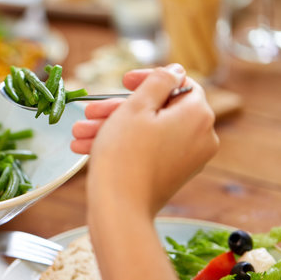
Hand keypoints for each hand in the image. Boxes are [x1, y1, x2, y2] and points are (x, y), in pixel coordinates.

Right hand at [72, 64, 218, 215]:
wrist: (120, 208)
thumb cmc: (125, 154)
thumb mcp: (136, 106)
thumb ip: (158, 81)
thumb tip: (176, 70)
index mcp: (198, 114)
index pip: (179, 83)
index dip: (148, 78)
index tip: (123, 81)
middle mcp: (201, 137)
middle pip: (158, 110)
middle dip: (118, 110)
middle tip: (89, 112)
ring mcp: (188, 159)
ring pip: (148, 131)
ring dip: (112, 129)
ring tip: (79, 134)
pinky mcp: (173, 175)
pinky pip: (149, 150)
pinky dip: (123, 145)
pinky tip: (89, 147)